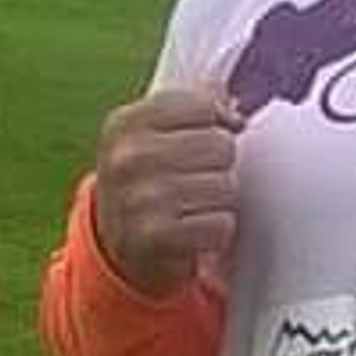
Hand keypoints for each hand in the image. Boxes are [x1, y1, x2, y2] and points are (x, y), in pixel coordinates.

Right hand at [92, 85, 242, 293]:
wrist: (120, 249)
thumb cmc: (148, 184)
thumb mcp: (150, 138)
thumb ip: (191, 112)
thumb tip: (235, 108)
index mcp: (125, 124)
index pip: (202, 106)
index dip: (215, 125)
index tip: (200, 143)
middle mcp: (127, 157)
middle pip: (221, 145)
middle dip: (219, 167)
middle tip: (195, 183)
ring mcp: (140, 197)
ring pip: (226, 186)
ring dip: (220, 202)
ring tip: (194, 208)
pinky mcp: (157, 237)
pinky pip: (221, 224)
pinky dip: (217, 232)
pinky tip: (195, 232)